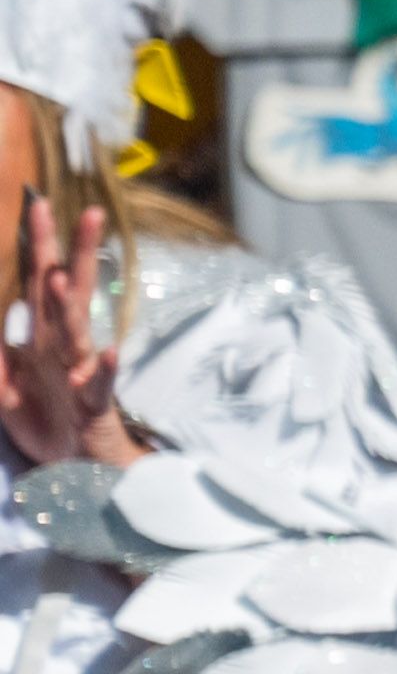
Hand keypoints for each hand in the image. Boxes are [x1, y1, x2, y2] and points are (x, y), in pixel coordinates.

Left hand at [1, 191, 134, 469]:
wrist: (77, 470)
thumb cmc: (46, 424)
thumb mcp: (3, 388)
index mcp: (41, 339)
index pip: (40, 282)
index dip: (38, 245)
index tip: (36, 204)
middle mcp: (63, 348)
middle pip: (69, 292)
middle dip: (73, 253)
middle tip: (84, 212)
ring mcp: (80, 373)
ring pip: (76, 333)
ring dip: (71, 308)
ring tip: (64, 278)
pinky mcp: (91, 405)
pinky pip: (98, 386)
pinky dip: (105, 370)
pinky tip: (108, 353)